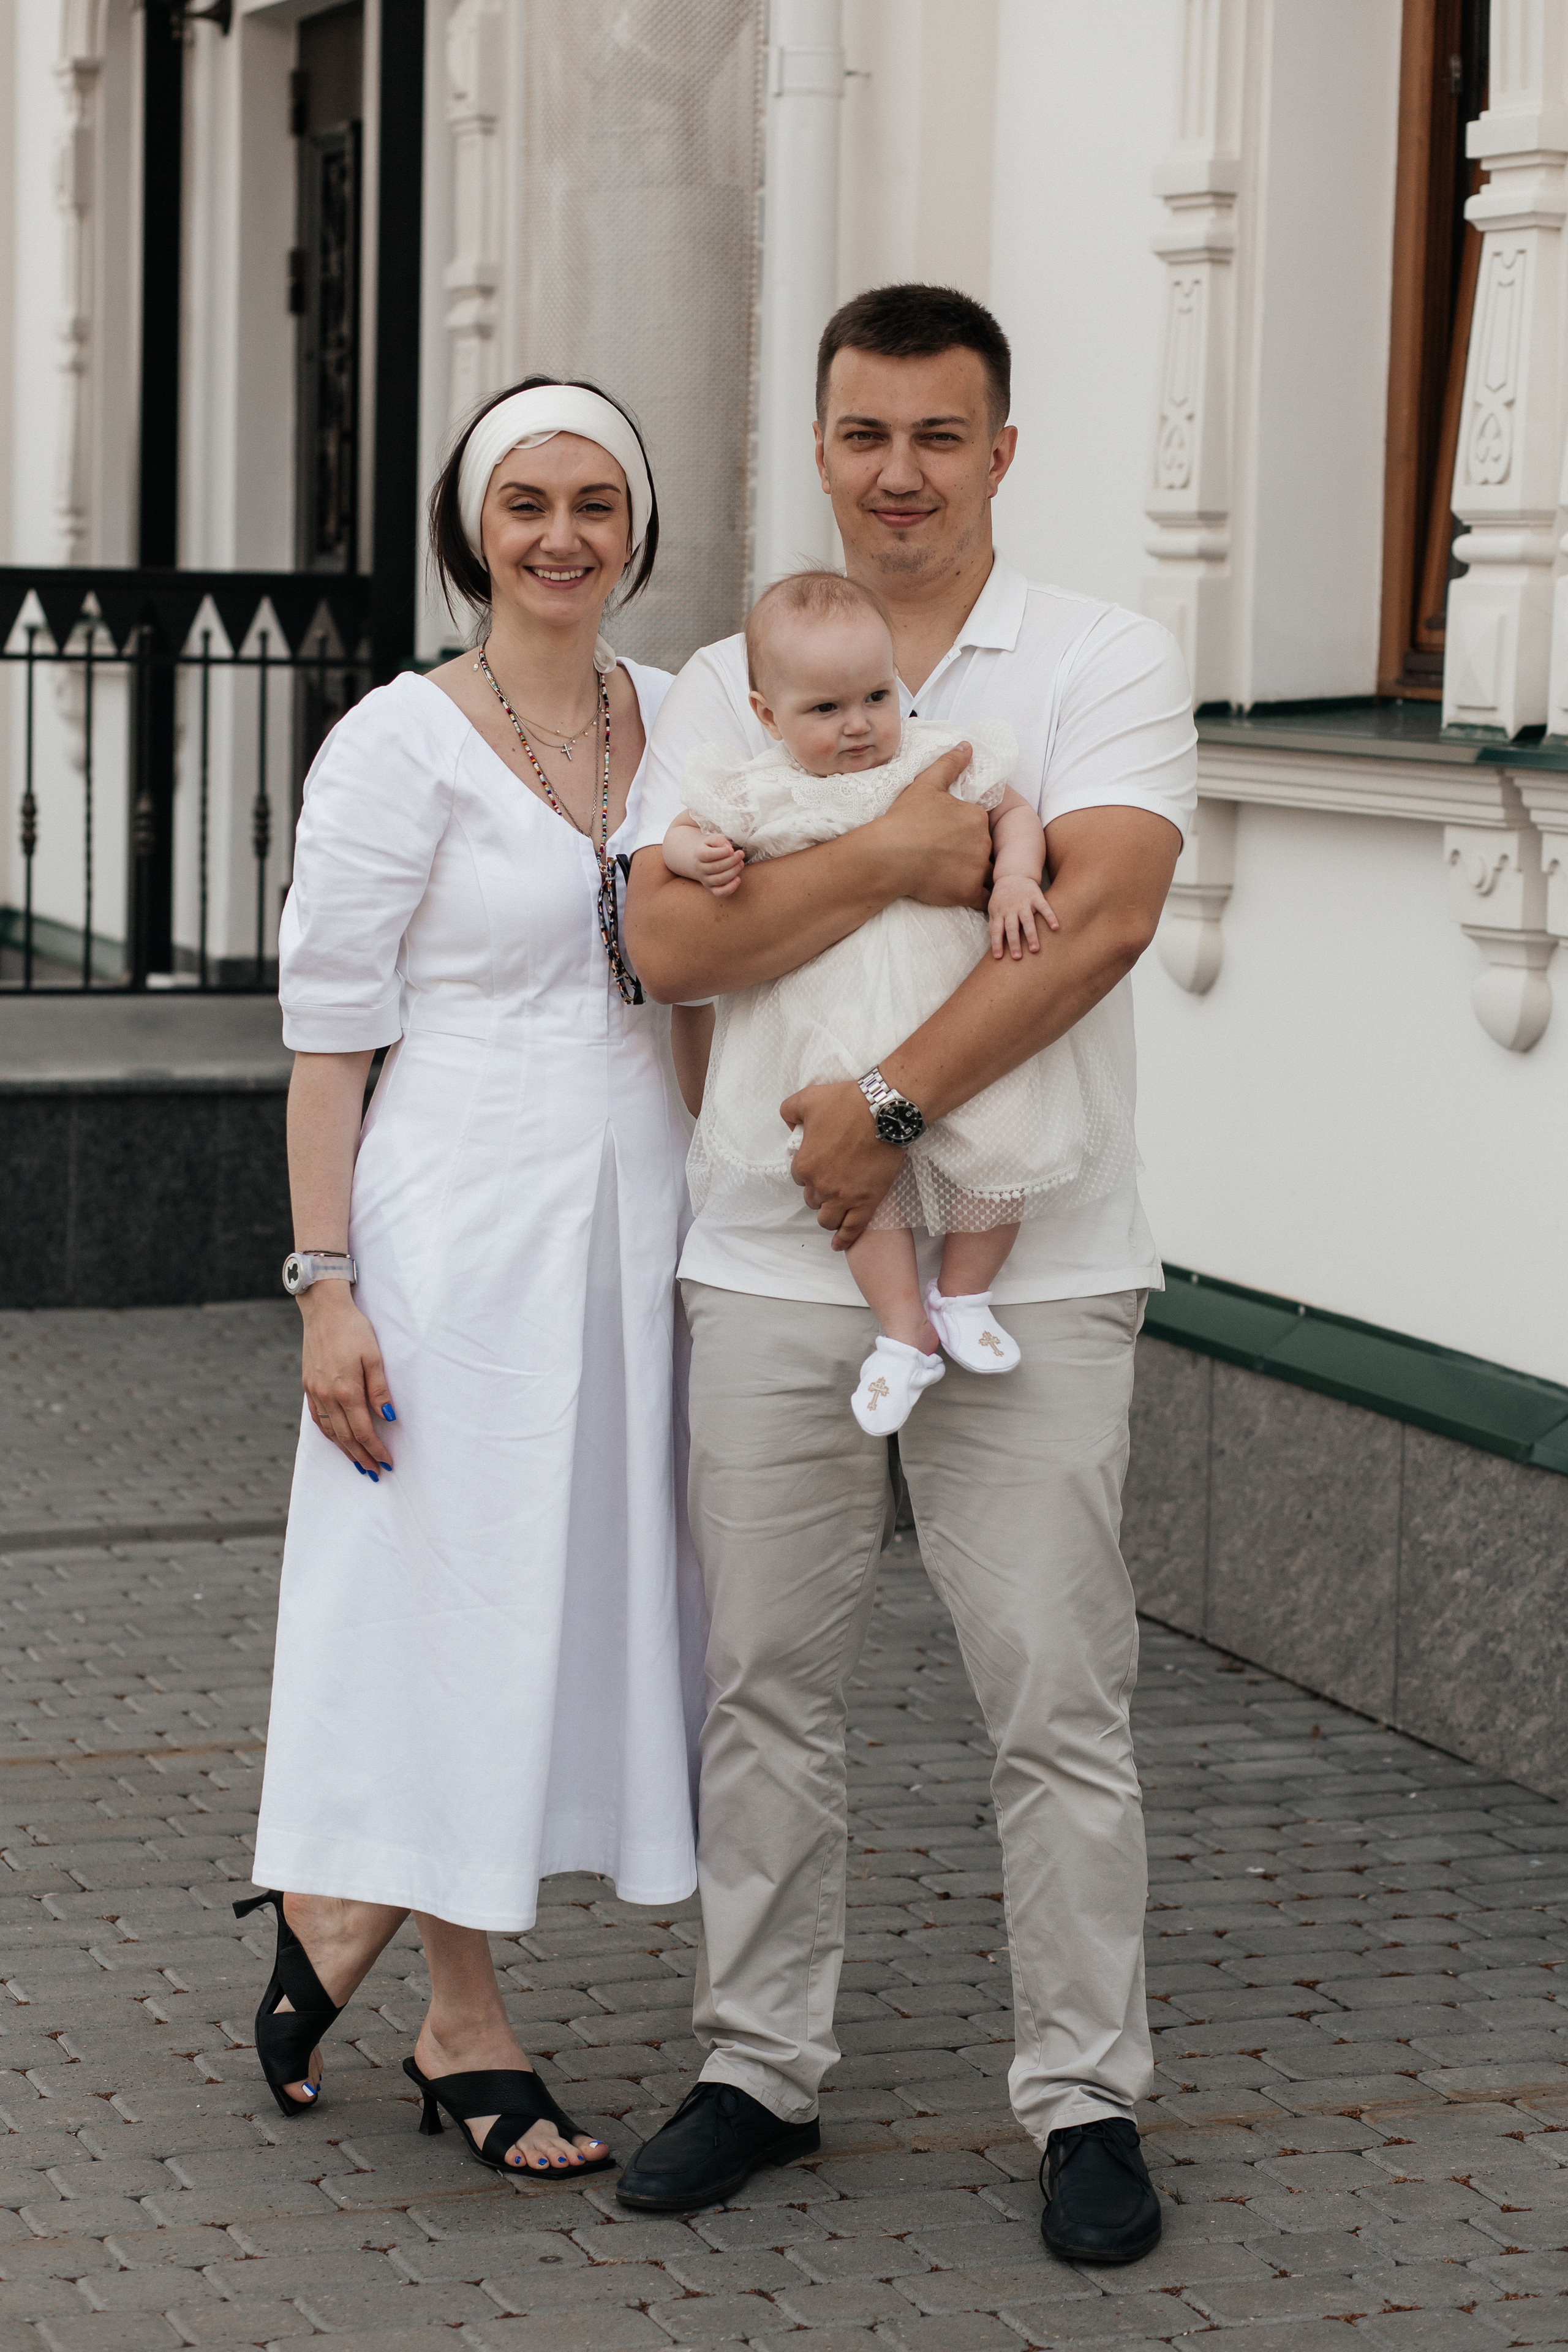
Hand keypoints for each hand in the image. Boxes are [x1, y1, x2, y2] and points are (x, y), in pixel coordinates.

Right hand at [298, 1284, 395, 1477]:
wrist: (323, 1309)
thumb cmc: (353, 1329)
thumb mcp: (373, 1356)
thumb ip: (379, 1390)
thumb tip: (388, 1418)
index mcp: (346, 1390)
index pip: (362, 1431)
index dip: (375, 1449)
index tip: (387, 1463)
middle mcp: (327, 1395)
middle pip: (345, 1437)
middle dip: (361, 1457)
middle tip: (375, 1472)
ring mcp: (314, 1391)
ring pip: (329, 1431)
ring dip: (344, 1450)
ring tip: (358, 1463)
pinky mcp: (308, 1385)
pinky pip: (317, 1418)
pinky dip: (328, 1434)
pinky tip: (336, 1440)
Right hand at [696, 832, 744, 896]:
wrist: (702, 860)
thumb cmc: (711, 848)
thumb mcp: (713, 839)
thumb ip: (719, 841)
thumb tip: (728, 849)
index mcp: (699, 854)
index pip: (708, 855)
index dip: (721, 853)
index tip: (731, 849)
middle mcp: (700, 869)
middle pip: (716, 867)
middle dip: (731, 861)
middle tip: (741, 854)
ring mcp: (705, 880)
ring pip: (719, 879)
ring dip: (733, 871)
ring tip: (741, 863)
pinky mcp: (712, 889)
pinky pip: (720, 893)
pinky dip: (730, 888)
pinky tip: (738, 879)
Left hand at [781, 1080, 904, 1251]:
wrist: (884, 1111)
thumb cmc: (847, 1103)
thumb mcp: (807, 1098)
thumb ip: (789, 1111)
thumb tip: (789, 1126)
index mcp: (804, 1165)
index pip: (799, 1178)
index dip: (809, 1171)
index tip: (821, 1164)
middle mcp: (821, 1185)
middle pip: (812, 1199)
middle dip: (819, 1192)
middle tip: (832, 1182)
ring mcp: (844, 1197)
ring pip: (828, 1219)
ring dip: (829, 1214)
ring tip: (835, 1210)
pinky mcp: (867, 1202)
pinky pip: (852, 1229)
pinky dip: (844, 1239)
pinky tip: (839, 1244)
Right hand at [869, 747, 992, 909]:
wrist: (888, 855)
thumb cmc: (905, 820)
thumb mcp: (926, 785)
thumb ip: (950, 764)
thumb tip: (967, 746)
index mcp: (977, 816)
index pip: (979, 825)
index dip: (963, 831)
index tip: (944, 836)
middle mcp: (984, 841)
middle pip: (984, 849)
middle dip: (968, 853)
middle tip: (942, 856)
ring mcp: (978, 868)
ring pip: (984, 873)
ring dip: (972, 874)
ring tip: (946, 874)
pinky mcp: (968, 892)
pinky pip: (982, 898)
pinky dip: (974, 895)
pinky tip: (958, 892)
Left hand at [988, 876, 1059, 959]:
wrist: (1013, 875)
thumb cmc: (1003, 898)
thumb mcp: (994, 909)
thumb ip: (993, 925)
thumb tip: (993, 942)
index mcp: (999, 913)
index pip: (996, 930)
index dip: (996, 943)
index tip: (998, 957)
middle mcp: (1011, 909)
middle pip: (1012, 927)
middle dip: (1014, 942)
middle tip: (1017, 957)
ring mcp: (1024, 903)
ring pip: (1027, 920)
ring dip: (1031, 935)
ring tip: (1035, 949)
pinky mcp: (1036, 896)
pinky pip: (1044, 908)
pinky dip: (1050, 917)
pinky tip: (1055, 927)